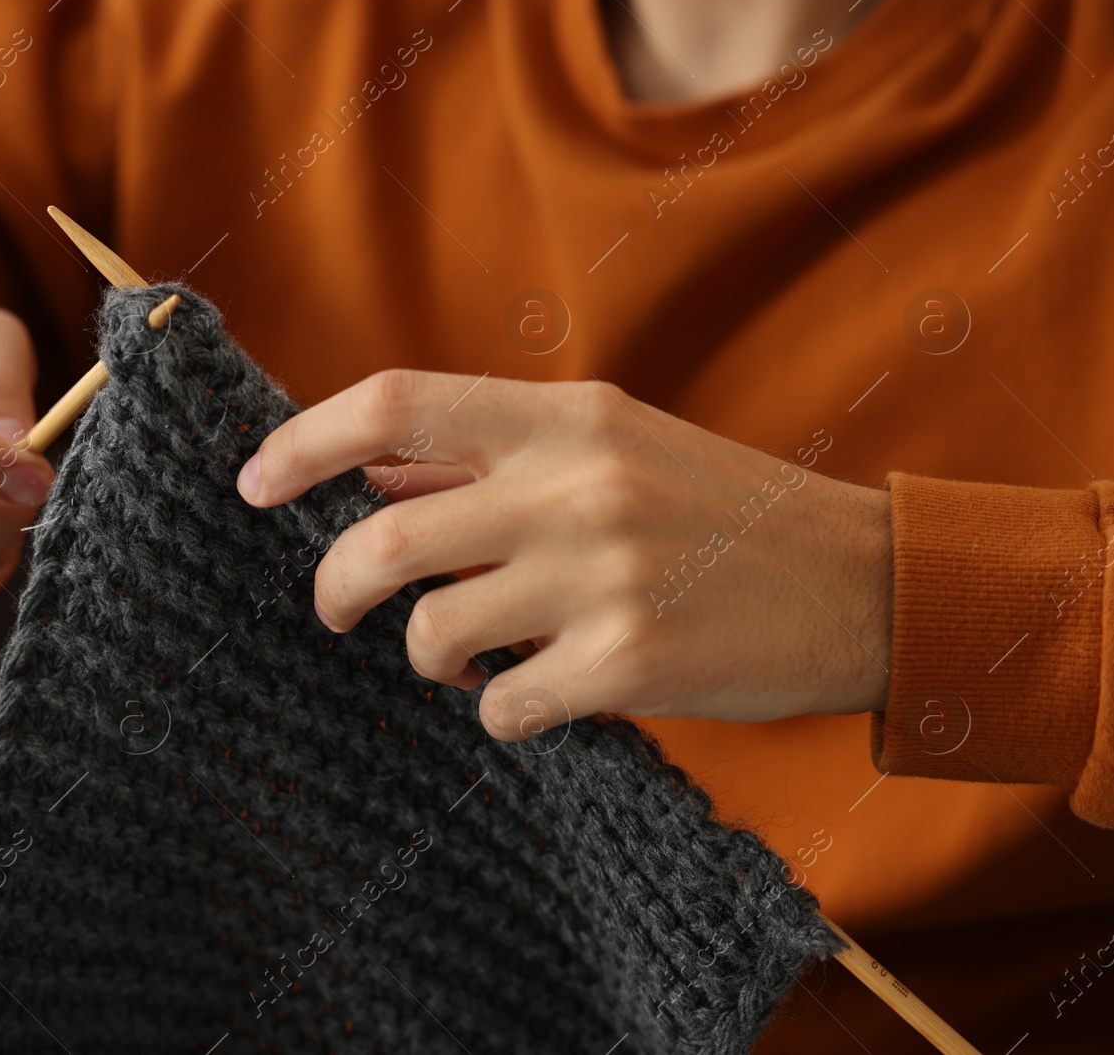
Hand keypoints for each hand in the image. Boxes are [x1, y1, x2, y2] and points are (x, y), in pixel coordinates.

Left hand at [236, 371, 891, 741]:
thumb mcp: (611, 446)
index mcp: (565, 415)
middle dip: (334, 586)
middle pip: (387, 537)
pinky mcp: (631, 663)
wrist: (861, 581)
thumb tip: (370, 471)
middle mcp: (576, 484)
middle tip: (335, 610)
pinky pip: (503, 706)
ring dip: (426, 659)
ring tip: (463, 661)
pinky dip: (496, 711)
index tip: (252, 482)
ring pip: (433, 634)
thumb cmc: (719, 512)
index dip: (304, 440)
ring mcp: (602, 575)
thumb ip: (491, 457)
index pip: (396, 403)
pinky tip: (529, 698)